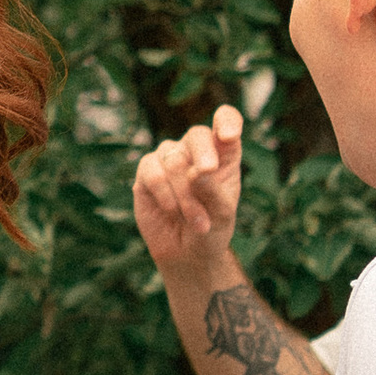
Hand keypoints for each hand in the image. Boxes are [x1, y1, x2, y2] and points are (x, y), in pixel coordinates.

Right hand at [132, 106, 245, 275]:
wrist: (187, 253)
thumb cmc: (212, 228)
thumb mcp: (221, 213)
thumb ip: (212, 190)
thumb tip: (195, 171)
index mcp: (223, 154)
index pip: (226, 121)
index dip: (227, 121)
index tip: (228, 136)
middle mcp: (196, 150)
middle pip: (197, 134)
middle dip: (203, 154)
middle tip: (206, 171)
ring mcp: (169, 157)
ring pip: (175, 161)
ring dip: (186, 196)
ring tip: (196, 222)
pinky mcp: (147, 171)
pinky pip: (153, 173)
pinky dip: (165, 196)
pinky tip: (172, 212)